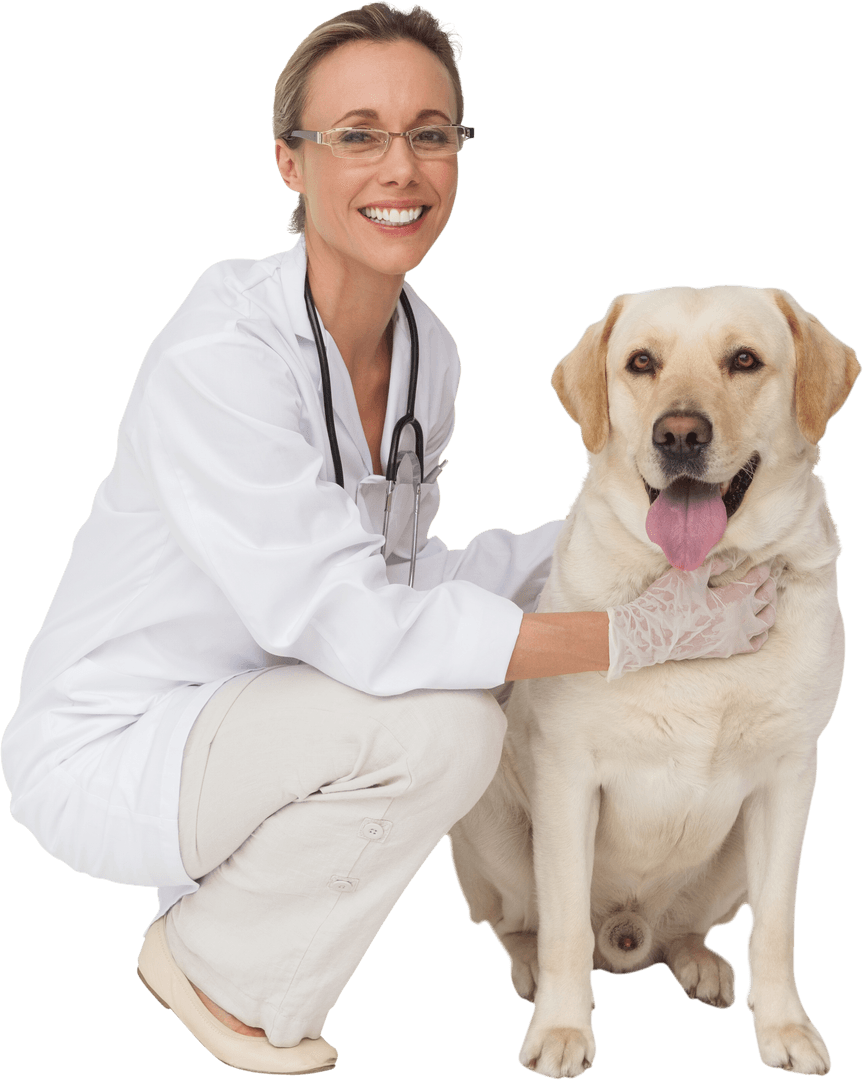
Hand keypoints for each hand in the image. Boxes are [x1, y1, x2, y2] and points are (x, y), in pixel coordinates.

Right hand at [607, 558, 775, 680]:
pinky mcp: (726, 650)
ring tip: (767, 599)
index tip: (763, 562)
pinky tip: (758, 626)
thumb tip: (728, 560)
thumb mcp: (687, 575)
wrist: (650, 635)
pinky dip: (761, 633)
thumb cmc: (667, 602)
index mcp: (732, 600)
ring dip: (769, 608)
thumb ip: (712, 564)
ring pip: (765, 623)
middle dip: (768, 586)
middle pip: (765, 600)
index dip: (761, 570)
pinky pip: (754, 644)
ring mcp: (734, 638)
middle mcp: (739, 621)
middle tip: (767, 577)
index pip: (755, 581)